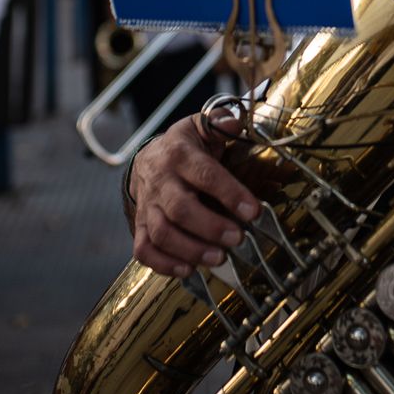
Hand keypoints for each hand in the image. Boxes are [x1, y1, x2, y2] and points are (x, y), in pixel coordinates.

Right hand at [128, 111, 260, 277]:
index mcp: (180, 154)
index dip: (230, 193)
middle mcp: (161, 181)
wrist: (146, 159)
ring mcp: (147, 206)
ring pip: (161, 233)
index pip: (205, 175)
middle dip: (210, 227)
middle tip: (237, 239)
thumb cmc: (184, 147)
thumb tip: (235, 123)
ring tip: (218, 259)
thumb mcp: (200, 127)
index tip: (254, 212)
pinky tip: (188, 270)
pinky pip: (144, 250)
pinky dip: (163, 264)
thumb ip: (219, 124)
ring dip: (190, 250)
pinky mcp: (140, 227)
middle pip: (180, 209)